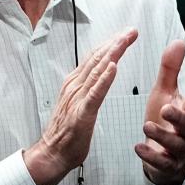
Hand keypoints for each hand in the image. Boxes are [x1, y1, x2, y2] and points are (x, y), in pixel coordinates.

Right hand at [25, 28, 137, 184]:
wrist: (53, 153)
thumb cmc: (67, 133)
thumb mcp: (78, 104)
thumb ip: (87, 88)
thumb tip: (99, 74)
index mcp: (74, 84)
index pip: (94, 58)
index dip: (110, 44)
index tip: (126, 33)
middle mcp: (74, 86)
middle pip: (96, 60)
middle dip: (115, 43)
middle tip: (131, 30)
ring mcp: (77, 98)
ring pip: (96, 71)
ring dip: (112, 54)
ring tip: (124, 41)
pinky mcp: (82, 112)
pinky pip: (95, 93)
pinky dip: (104, 79)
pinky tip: (113, 67)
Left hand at [135, 40, 184, 184]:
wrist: (164, 155)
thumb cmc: (165, 121)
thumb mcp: (166, 93)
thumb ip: (170, 70)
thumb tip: (178, 42)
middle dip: (178, 118)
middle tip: (166, 109)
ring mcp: (178, 150)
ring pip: (175, 145)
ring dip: (162, 135)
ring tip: (146, 125)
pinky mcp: (167, 164)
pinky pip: (162, 162)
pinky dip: (151, 156)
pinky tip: (138, 147)